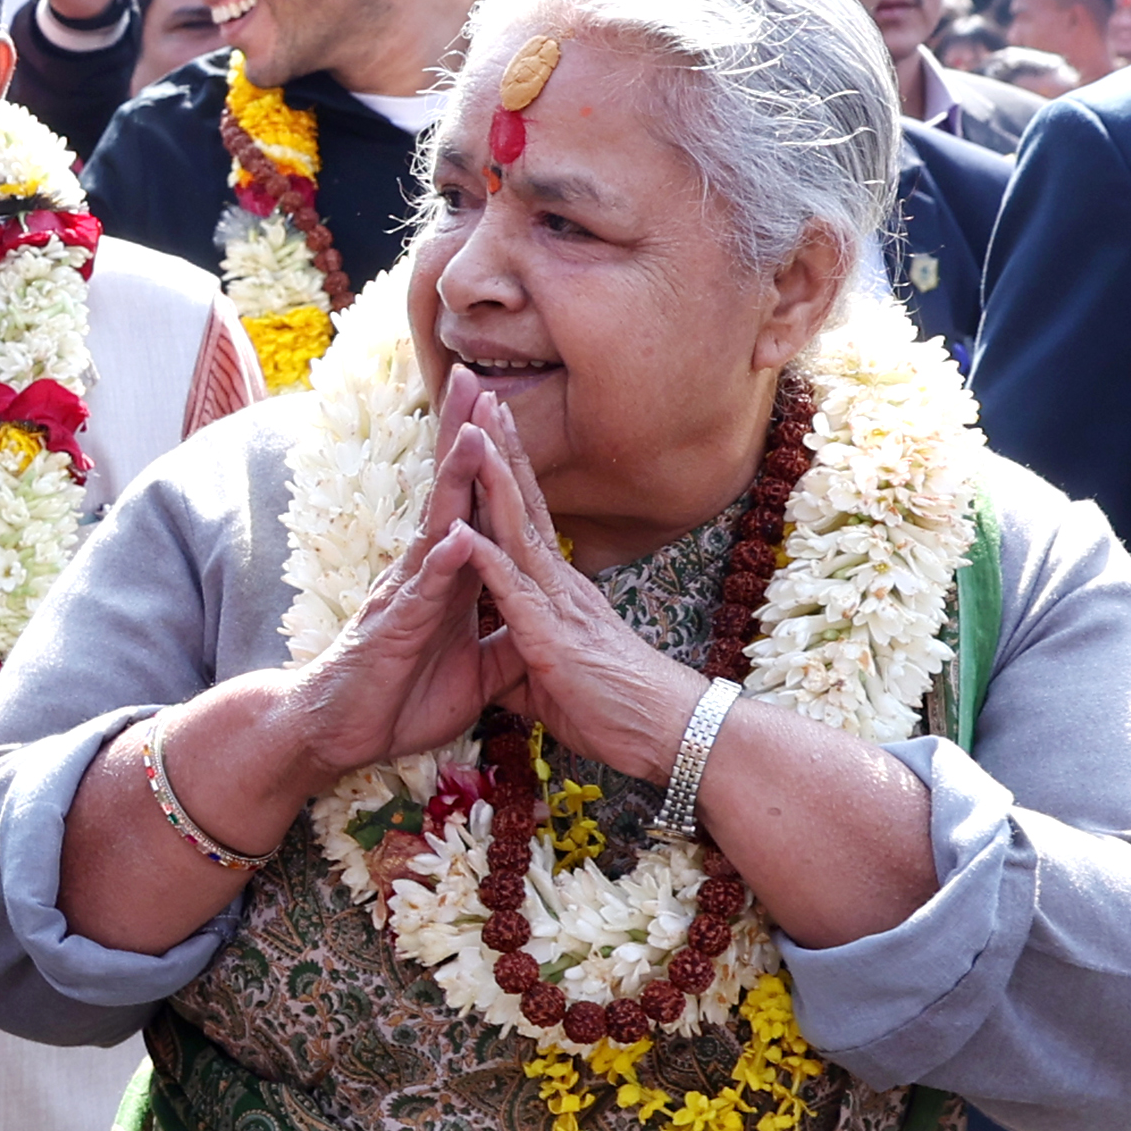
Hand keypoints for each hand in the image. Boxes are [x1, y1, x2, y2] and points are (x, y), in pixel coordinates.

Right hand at [272, 387, 526, 781]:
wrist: (342, 736)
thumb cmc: (401, 698)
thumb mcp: (474, 672)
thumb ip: (505, 642)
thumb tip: (540, 626)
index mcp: (449, 578)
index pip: (473, 505)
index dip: (489, 459)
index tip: (505, 406)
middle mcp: (424, 573)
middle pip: (450, 494)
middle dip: (464, 436)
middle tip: (477, 378)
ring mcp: (407, 596)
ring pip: (436, 528)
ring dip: (454, 482)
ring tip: (472, 434)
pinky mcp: (393, 631)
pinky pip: (421, 594)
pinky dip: (441, 565)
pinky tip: (456, 536)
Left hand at [438, 374, 703, 783]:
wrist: (667, 735)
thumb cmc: (616, 711)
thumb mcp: (552, 683)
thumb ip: (522, 662)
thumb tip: (497, 664)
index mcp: (560, 590)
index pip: (528, 518)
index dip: (507, 472)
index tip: (489, 426)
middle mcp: (561, 584)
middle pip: (524, 503)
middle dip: (501, 448)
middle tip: (480, 395)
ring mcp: (557, 606)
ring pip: (519, 531)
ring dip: (493, 481)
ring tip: (474, 431)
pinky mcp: (551, 639)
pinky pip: (513, 592)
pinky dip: (486, 559)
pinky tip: (463, 529)